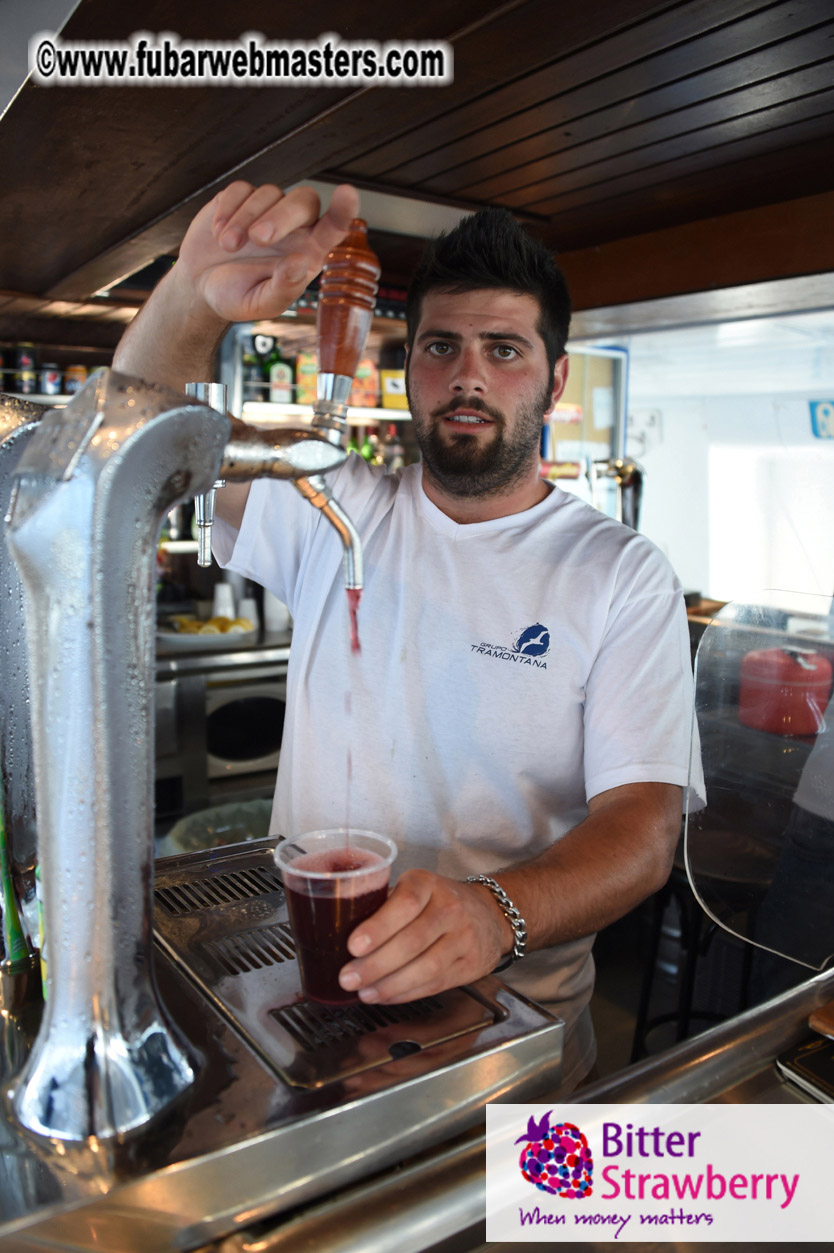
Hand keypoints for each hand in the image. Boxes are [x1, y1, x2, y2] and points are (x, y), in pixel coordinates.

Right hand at [175, 180, 359, 323]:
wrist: (200, 286)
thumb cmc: (236, 295)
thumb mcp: (259, 304)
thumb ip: (282, 288)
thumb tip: (300, 262)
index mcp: (307, 253)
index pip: (334, 227)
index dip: (343, 210)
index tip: (348, 194)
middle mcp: (293, 227)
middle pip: (303, 201)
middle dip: (282, 216)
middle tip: (258, 239)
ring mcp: (267, 209)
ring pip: (269, 193)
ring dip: (245, 219)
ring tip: (228, 247)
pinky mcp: (240, 197)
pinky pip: (240, 190)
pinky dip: (227, 211)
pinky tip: (218, 233)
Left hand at [338, 870, 513, 1003]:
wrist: (490, 913)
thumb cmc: (438, 901)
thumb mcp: (415, 889)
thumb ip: (384, 905)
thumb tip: (337, 927)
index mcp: (428, 884)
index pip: (405, 904)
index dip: (379, 926)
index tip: (353, 945)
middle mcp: (450, 908)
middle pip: (412, 941)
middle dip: (376, 964)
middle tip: (348, 977)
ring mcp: (464, 938)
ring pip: (426, 967)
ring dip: (390, 984)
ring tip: (364, 992)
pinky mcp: (470, 965)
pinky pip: (436, 983)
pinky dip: (407, 993)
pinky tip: (386, 995)